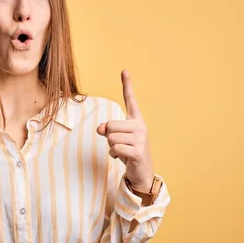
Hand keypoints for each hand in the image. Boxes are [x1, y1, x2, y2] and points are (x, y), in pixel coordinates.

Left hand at [96, 69, 153, 192]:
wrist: (142, 172)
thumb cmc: (128, 152)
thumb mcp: (116, 139)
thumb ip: (107, 129)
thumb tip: (101, 128)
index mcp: (136, 120)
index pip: (130, 100)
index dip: (127, 85)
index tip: (124, 70)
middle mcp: (141, 126)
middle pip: (110, 124)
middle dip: (109, 136)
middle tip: (120, 145)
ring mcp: (141, 138)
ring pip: (111, 137)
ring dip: (111, 147)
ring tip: (122, 151)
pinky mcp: (138, 151)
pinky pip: (114, 148)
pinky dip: (114, 154)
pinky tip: (124, 158)